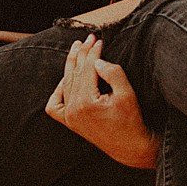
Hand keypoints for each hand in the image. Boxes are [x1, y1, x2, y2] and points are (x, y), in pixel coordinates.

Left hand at [45, 35, 158, 168]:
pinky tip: (66, 79)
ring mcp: (69, 117)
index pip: (87, 69)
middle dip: (82, 53)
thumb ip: (113, 73)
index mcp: (85, 102)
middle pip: (75, 73)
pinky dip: (58, 91)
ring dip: (71, 65)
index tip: (99, 40)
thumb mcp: (127, 94)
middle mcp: (73, 109)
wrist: (130, 147)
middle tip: (89, 39)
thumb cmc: (131, 121)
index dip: (93, 52)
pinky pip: (55, 105)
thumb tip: (97, 61)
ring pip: (66, 84)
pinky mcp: (70, 122)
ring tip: (76, 49)